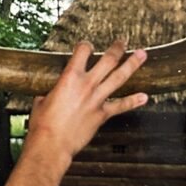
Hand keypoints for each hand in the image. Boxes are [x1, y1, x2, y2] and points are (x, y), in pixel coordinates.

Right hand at [26, 41, 147, 158]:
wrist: (51, 144)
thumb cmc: (43, 124)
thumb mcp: (42, 100)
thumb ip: (52, 93)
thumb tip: (51, 94)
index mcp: (69, 77)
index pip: (82, 51)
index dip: (85, 45)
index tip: (87, 45)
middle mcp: (86, 84)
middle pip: (108, 60)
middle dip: (117, 49)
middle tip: (123, 41)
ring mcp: (96, 99)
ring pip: (119, 77)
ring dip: (132, 64)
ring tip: (142, 55)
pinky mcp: (102, 115)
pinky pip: (121, 106)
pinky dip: (133, 101)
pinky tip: (144, 97)